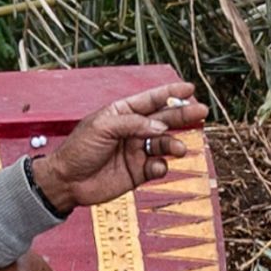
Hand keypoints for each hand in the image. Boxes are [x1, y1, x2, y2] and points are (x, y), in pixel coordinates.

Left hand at [32, 83, 205, 215]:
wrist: (68, 181)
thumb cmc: (79, 149)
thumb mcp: (103, 127)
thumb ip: (133, 124)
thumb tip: (162, 127)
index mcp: (123, 113)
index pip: (151, 100)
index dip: (171, 93)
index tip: (189, 89)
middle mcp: (133, 130)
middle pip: (164, 119)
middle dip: (183, 115)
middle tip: (202, 112)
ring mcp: (136, 151)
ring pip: (164, 143)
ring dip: (174, 144)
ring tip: (179, 148)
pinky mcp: (138, 172)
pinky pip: (157, 166)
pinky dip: (161, 166)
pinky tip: (156, 166)